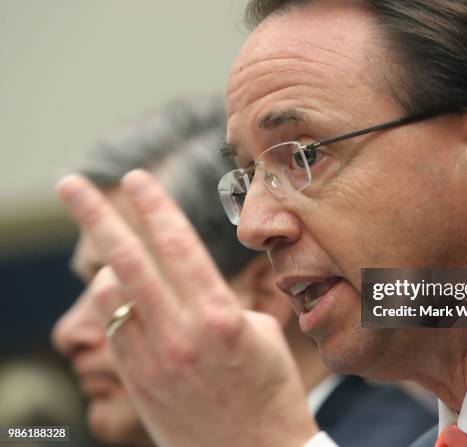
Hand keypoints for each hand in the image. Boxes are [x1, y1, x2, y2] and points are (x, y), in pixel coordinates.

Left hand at [56, 170, 317, 446]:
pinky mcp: (138, 382)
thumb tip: (186, 287)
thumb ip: (218, 303)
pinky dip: (120, 309)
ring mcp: (153, 360)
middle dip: (95, 215)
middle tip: (71, 184)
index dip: (155, 206)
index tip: (137, 178)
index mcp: (220, 317)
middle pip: (127, 261)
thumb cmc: (270, 390)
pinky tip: (136, 307)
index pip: (179, 246)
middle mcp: (180, 334)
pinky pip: (115, 330)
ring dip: (112, 270)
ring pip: (112, 296)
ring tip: (123, 264)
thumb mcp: (259, 334)